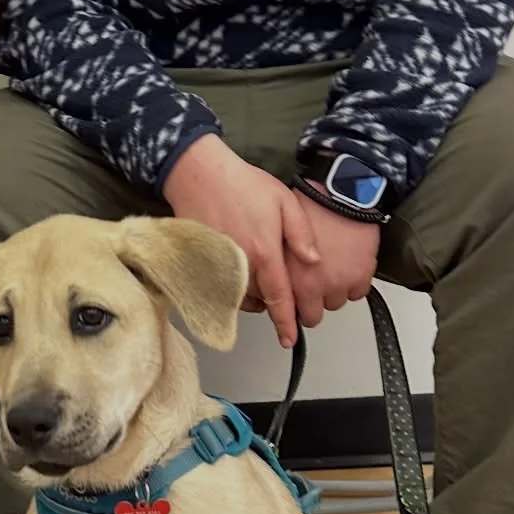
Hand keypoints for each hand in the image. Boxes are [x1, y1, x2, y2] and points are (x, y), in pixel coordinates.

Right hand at [161, 135, 319, 347]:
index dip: (286, 321)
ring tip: (260, 283)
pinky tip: (238, 276)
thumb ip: (301, 233)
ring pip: (239, 298)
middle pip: (260, 302)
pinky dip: (231, 290)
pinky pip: (219, 289)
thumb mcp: (284, 200)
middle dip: (271, 306)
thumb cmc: (242, 184)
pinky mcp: (202, 264)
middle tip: (280, 298)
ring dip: (252, 298)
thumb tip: (314, 261)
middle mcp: (241, 265)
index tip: (289, 339)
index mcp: (265, 252)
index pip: (280, 297)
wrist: (199, 174)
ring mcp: (218, 266)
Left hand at [285, 192, 378, 326]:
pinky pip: (358, 293)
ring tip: (330, 271)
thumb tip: (269, 279)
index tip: (289, 311)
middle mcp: (313, 284)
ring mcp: (338, 283)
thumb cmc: (312, 205)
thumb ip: (275, 262)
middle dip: (310, 304)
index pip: (286, 310)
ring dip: (332, 292)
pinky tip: (348, 267)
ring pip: (335, 304)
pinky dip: (354, 284)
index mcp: (289, 275)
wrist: (344, 193)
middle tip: (311, 287)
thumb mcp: (279, 235)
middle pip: (311, 316)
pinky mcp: (360, 277)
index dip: (287, 311)